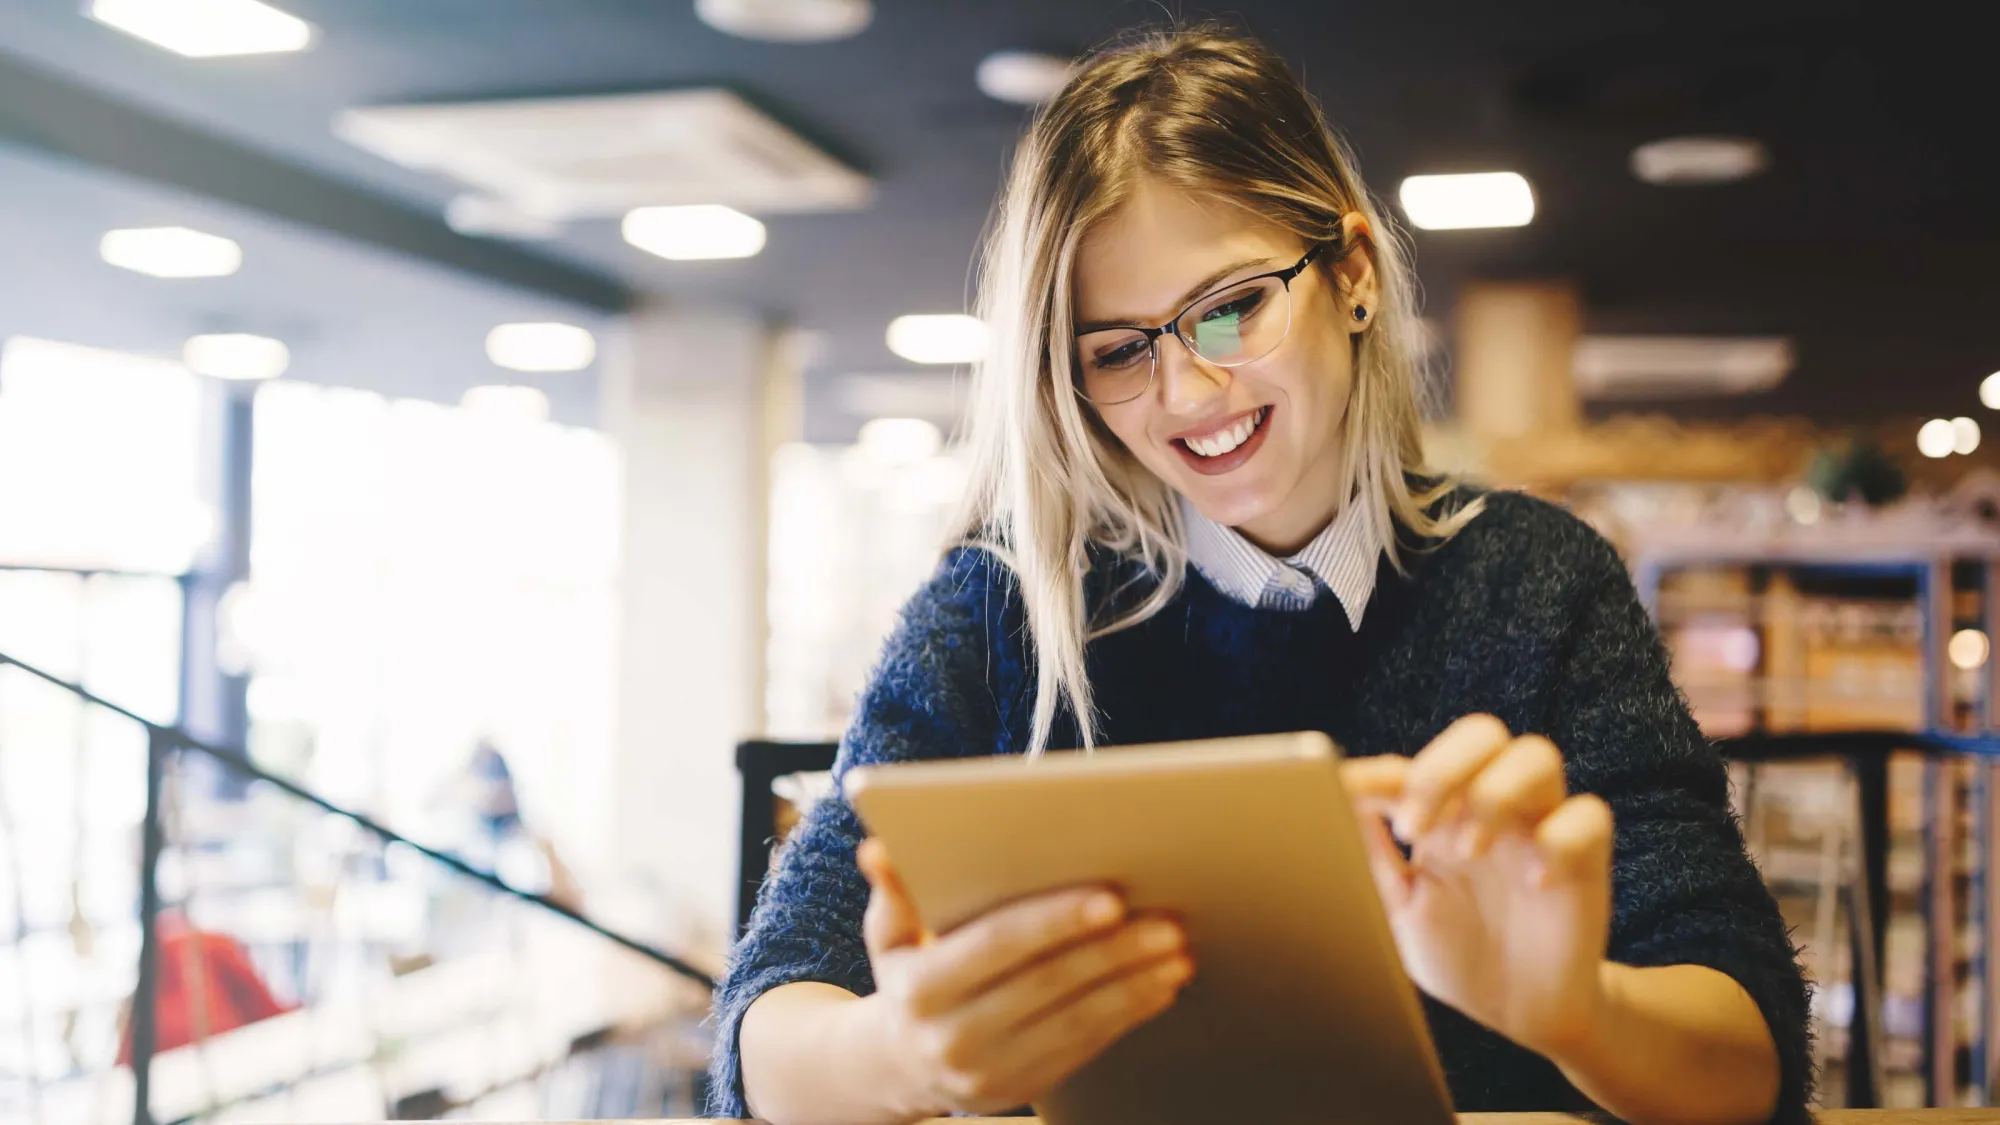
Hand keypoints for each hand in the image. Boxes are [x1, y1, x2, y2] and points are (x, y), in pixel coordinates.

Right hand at [852, 838, 1193, 1117]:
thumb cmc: (909, 979)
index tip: (1110, 898)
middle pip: (1049, 984)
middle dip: (1114, 950)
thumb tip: (879, 849)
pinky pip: (1088, 1047)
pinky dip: (1130, 1013)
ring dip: (1135, 983)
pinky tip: (1162, 984)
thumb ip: (894, 891)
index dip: (1055, 921)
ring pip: (1078, 1020)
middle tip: (1166, 920)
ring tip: (1177, 949)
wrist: (901, 1066)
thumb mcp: (888, 936)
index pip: (997, 946)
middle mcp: (954, 1036)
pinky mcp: (1026, 1089)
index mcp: (921, 988)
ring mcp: (992, 1071)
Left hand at [1343, 714, 1614, 1057]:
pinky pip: (1589, 816)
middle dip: (1442, 770)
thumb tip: (1330, 802)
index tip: (1347, 790)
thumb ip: (1370, 856)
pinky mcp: (1586, 859)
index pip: (1412, 768)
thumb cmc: (1457, 953)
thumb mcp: (1399, 908)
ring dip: (1495, 794)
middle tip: (1414, 828)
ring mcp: (1540, 826)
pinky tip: (1535, 882)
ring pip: (1536, 756)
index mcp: (1442, 813)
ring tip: (1469, 850)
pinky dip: (1559, 840)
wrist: (1518, 1012)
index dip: (1379, 774)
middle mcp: (1492, 807)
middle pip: (1480, 734)